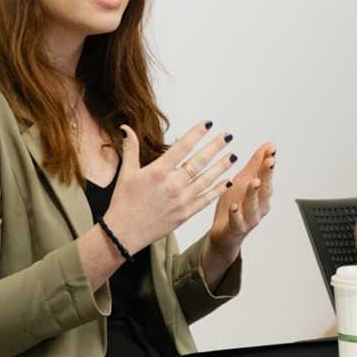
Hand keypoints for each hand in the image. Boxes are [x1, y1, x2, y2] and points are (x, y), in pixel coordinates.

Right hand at [100, 122, 237, 250]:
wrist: (124, 232)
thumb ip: (130, 148)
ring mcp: (181, 200)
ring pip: (206, 180)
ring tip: (233, 155)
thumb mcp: (126, 173)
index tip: (208, 123)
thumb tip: (125, 127)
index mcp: (158, 171)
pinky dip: (217, 191)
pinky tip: (227, 182)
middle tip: (227, 136)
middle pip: (199, 161)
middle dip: (215, 147)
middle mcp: (172, 184)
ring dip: (221, 166)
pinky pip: (205, 200)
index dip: (197, 133)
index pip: (182, 147)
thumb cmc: (123, 202)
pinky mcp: (185, 214)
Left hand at [207, 142, 276, 256]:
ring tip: (253, 182)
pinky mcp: (236, 228)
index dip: (269, 163)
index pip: (267, 176)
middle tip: (270, 162)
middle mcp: (259, 206)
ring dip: (253, 193)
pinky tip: (233, 207)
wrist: (224, 233)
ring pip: (253, 205)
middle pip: (264, 189)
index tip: (271, 149)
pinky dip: (236, 214)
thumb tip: (270, 145)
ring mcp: (249, 218)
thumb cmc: (235, 205)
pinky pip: (237, 221)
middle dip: (267, 175)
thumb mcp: (244, 181)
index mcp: (261, 193)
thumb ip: (256, 164)